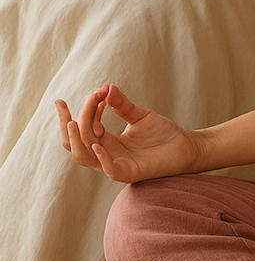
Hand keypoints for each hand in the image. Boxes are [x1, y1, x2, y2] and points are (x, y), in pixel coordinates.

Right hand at [56, 84, 201, 182]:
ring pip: (84, 156)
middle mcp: (106, 154)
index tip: (95, 92)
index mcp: (106, 141)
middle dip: (67, 123)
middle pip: (75, 142)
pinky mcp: (130, 173)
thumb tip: (106, 87)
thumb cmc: (162, 133)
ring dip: (77, 139)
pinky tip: (98, 141)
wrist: (186, 146)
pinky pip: (109, 169)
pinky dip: (101, 157)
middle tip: (63, 104)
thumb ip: (122, 104)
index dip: (83, 110)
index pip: (82, 128)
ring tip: (74, 122)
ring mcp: (116, 165)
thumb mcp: (140, 115)